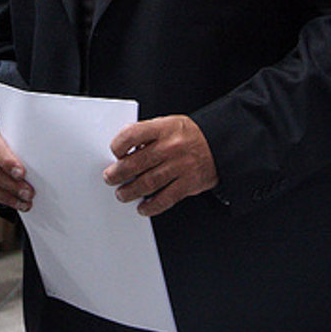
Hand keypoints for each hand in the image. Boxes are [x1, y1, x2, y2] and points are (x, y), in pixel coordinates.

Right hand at [0, 117, 33, 210]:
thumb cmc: (8, 133)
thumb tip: (42, 157)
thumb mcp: (12, 131)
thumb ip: (20, 141)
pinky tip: (14, 202)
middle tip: (28, 193)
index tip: (22, 174)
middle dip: (10, 184)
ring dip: (6, 196)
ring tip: (24, 202)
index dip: (7, 162)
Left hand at [103, 115, 217, 216]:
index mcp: (163, 128)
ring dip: (130, 191)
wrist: (220, 143)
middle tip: (110, 178)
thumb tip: (124, 150)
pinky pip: (165, 198)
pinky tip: (143, 207)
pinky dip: (151, 206)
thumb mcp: (168, 124)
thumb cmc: (189, 135)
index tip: (115, 153)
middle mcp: (171, 147)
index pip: (132, 135)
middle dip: (118, 173)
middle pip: (136, 163)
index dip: (118, 146)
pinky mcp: (188, 183)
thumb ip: (147, 134)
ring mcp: (180, 166)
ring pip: (148, 183)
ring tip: (122, 194)